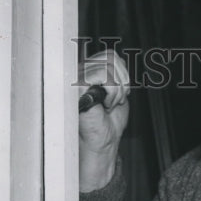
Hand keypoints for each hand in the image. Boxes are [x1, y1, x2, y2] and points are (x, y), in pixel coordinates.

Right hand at [79, 49, 129, 191]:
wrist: (102, 145)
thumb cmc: (106, 124)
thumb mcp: (117, 93)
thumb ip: (117, 74)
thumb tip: (122, 59)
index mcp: (88, 72)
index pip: (111, 55)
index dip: (123, 74)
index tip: (120, 94)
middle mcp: (80, 72)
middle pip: (112, 58)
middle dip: (122, 83)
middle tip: (114, 102)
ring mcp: (77, 78)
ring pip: (109, 66)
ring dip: (117, 90)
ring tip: (108, 105)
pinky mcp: (77, 87)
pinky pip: (103, 76)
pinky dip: (112, 93)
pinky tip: (103, 105)